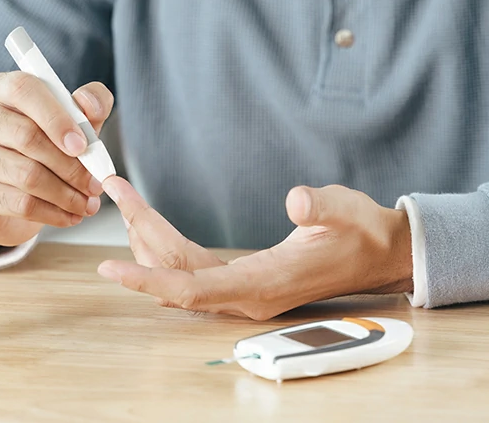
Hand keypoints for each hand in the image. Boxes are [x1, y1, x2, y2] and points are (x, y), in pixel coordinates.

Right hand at [0, 72, 113, 247]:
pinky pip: (18, 203)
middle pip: (26, 136)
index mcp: (2, 88)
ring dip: (66, 193)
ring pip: (25, 174)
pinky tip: (69, 215)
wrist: (12, 194)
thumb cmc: (48, 145)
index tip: (82, 145)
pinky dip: (52, 212)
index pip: (25, 90)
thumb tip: (88, 104)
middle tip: (96, 184)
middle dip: (71, 165)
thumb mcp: (76, 120)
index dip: (57, 118)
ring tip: (88, 203)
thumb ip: (91, 103)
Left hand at [97, 179, 413, 320]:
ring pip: (180, 274)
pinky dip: (167, 247)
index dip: (147, 280)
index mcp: (264, 283)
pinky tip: (153, 225)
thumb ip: (321, 205)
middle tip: (116, 192)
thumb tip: (296, 200)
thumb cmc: (362, 232)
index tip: (108, 269)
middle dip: (141, 237)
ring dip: (149, 241)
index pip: (191, 289)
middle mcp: (247, 296)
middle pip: (176, 276)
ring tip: (127, 199)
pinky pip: (192, 270)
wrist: (380, 254)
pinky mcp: (244, 281)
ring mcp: (244, 292)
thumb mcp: (345, 209)